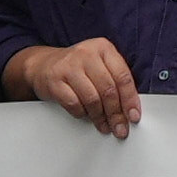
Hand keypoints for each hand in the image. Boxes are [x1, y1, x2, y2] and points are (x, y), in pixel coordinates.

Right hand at [20, 35, 147, 136]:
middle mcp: (86, 54)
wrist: (43, 65)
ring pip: (92, 99)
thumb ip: (116, 82)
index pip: (123, 77)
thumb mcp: (100, 66)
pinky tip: (85, 115)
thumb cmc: (77, 68)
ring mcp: (69, 66)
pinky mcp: (54, 80)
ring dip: (100, 117)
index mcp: (103, 48)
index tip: (134, 116)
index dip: (130, 100)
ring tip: (104, 126)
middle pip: (108, 90)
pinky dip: (82, 113)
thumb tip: (130, 110)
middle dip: (116, 114)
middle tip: (120, 128)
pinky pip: (74, 104)